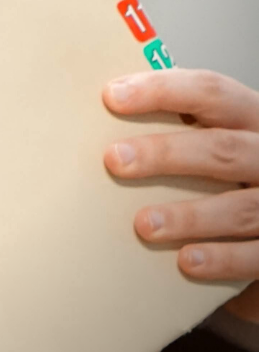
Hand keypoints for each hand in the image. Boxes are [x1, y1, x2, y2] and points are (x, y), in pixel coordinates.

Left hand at [103, 68, 258, 322]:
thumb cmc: (229, 167)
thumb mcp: (214, 133)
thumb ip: (178, 120)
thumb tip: (108, 104)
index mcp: (249, 116)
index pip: (210, 91)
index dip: (161, 90)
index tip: (112, 97)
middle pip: (221, 148)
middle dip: (165, 153)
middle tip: (114, 160)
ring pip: (239, 207)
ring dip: (188, 216)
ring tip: (143, 224)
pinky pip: (254, 254)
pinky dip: (221, 258)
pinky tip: (186, 260)